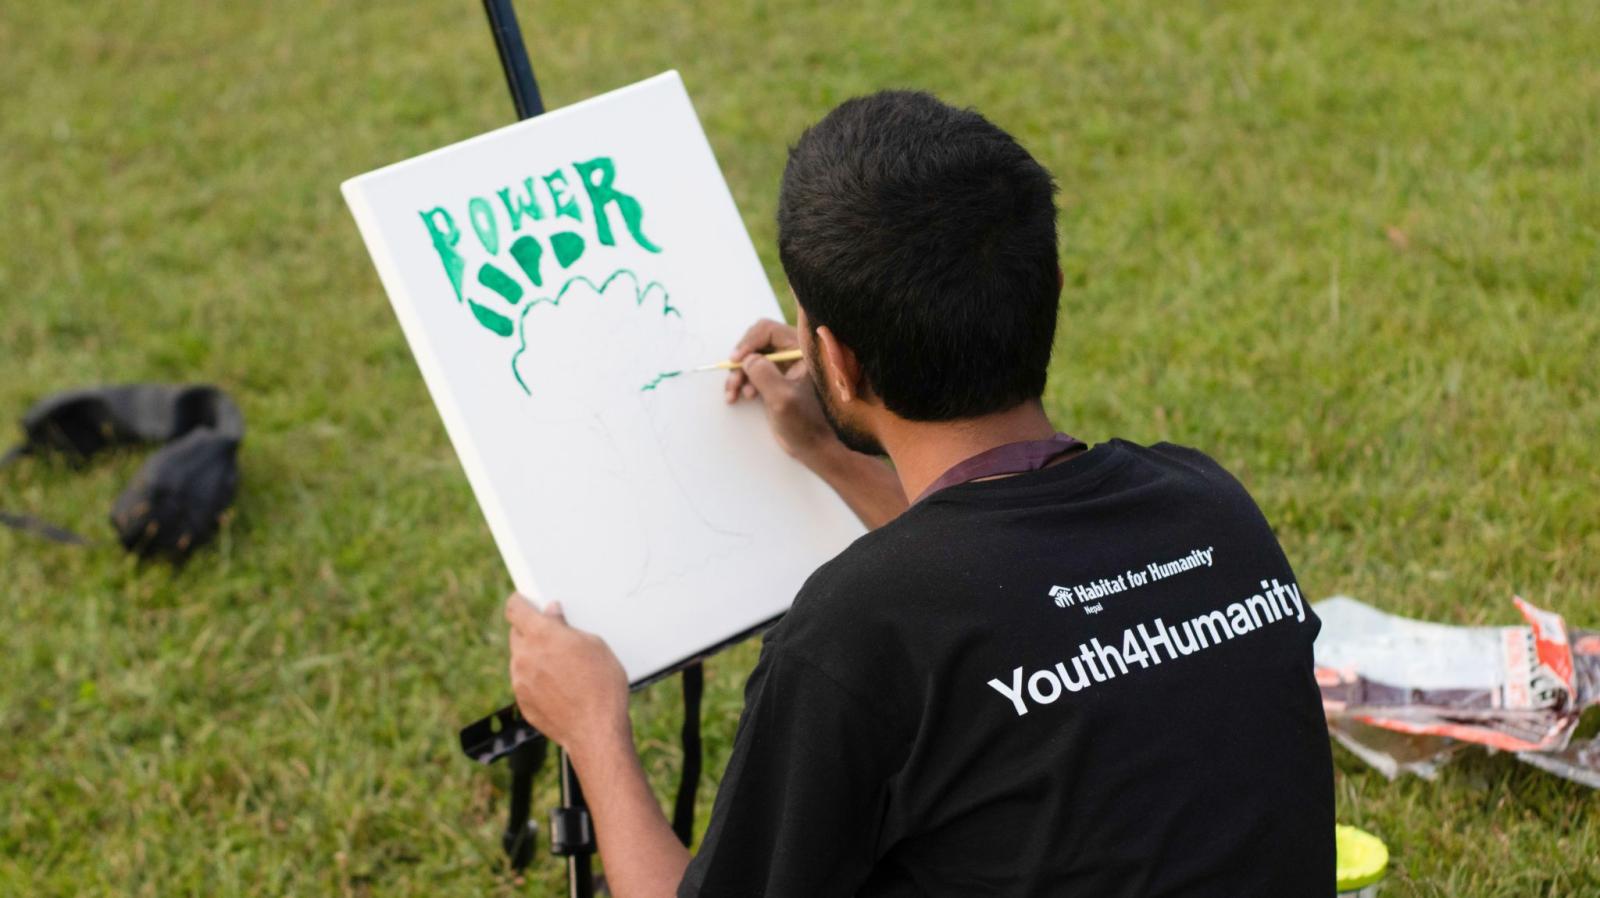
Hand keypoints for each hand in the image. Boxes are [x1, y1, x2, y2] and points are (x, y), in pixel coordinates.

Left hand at [505, 594, 630, 755]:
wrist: (596, 731)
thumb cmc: (601, 685)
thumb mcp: (593, 645)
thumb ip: (567, 627)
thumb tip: (553, 615)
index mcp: (541, 635)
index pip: (515, 609)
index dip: (519, 602)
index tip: (524, 600)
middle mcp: (524, 656)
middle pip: (517, 633)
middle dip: (531, 630)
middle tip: (553, 635)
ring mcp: (520, 681)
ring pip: (521, 659)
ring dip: (534, 657)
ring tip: (562, 667)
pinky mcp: (523, 702)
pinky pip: (524, 683)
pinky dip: (536, 680)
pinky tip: (559, 687)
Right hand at [724, 318, 837, 461]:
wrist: (815, 446)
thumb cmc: (806, 424)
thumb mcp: (783, 399)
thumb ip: (764, 374)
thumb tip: (747, 359)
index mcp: (803, 351)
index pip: (769, 331)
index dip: (749, 342)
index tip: (736, 360)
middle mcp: (794, 353)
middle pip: (757, 343)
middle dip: (741, 361)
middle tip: (733, 380)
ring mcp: (785, 366)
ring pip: (752, 358)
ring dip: (738, 374)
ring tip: (733, 393)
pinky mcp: (776, 379)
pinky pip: (752, 371)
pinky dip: (742, 381)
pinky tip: (738, 396)